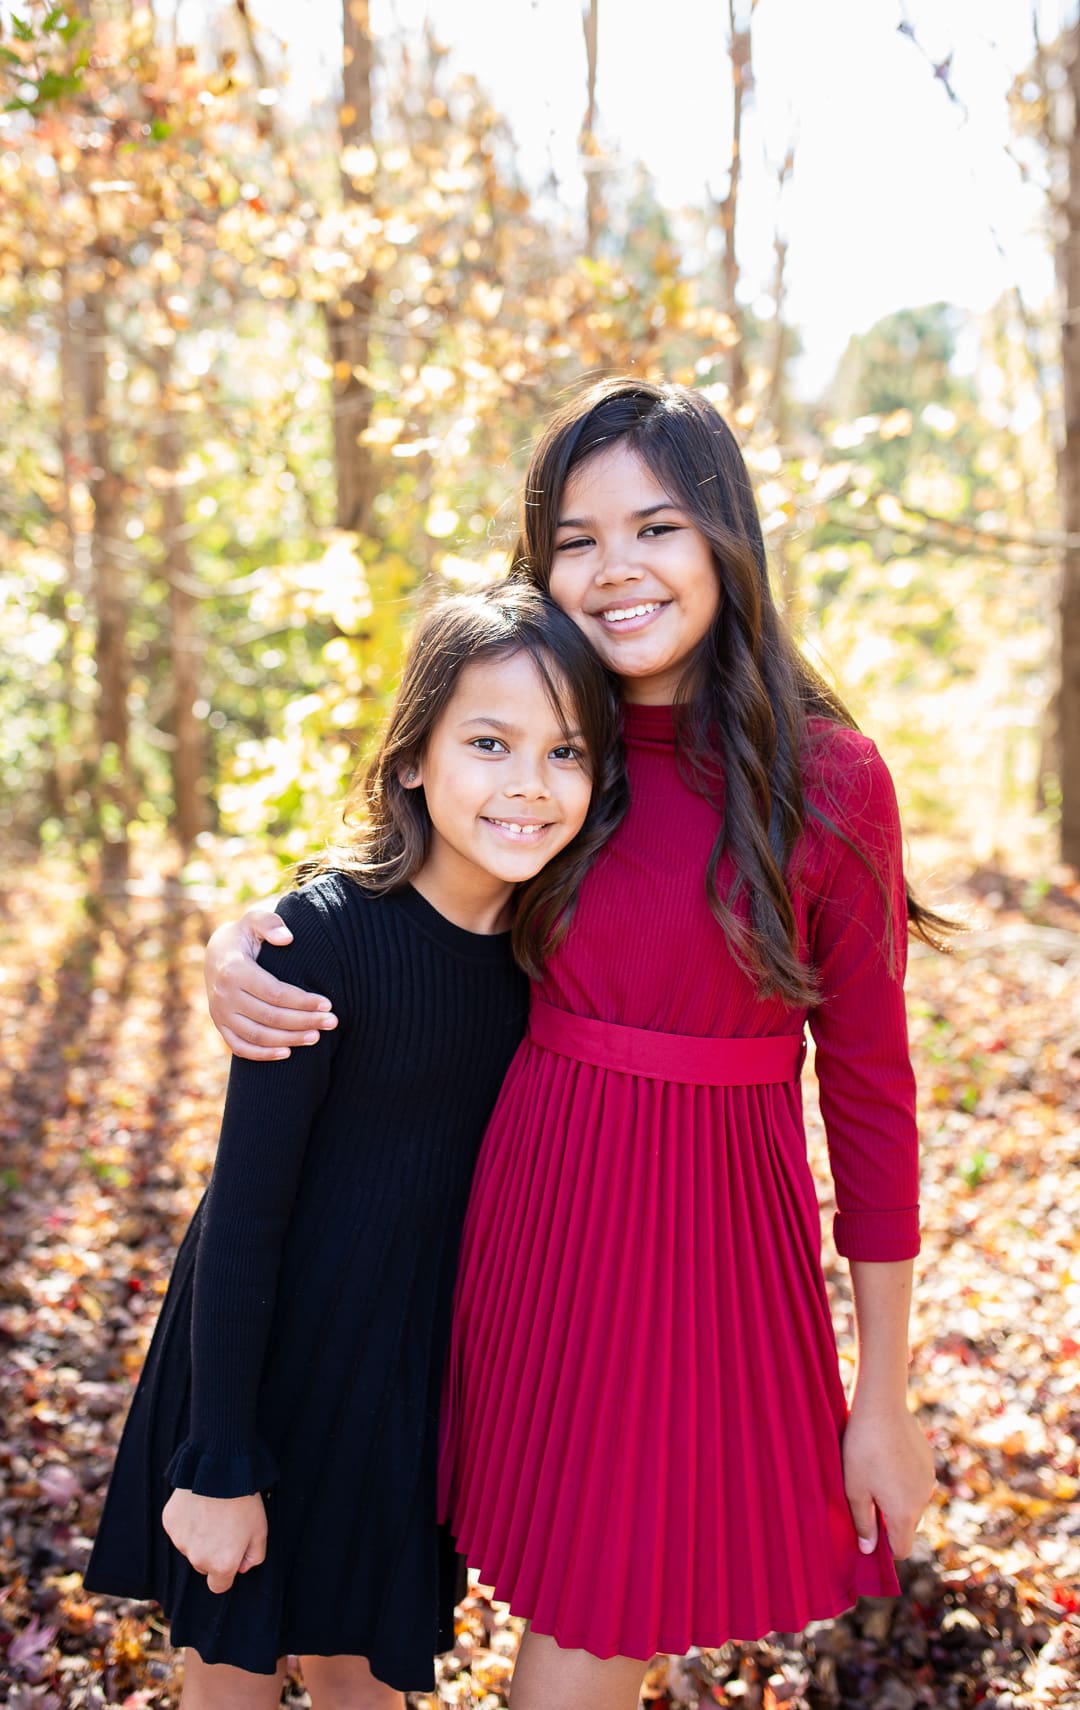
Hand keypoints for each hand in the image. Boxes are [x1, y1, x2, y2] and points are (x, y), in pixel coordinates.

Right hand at [162, 1488, 266, 1593]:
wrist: (220, 1470)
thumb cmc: (244, 1501)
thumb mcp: (261, 1530)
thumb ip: (254, 1557)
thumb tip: (241, 1568)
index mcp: (221, 1564)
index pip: (219, 1585)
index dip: (226, 1573)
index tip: (231, 1556)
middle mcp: (198, 1558)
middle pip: (203, 1565)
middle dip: (212, 1553)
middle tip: (224, 1527)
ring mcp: (181, 1541)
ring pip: (190, 1547)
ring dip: (199, 1536)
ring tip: (212, 1511)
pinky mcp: (170, 1523)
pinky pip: (179, 1529)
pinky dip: (187, 1521)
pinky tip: (198, 1504)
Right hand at [204, 906, 336, 1059]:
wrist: (216, 953)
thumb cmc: (244, 935)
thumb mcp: (253, 921)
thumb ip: (270, 923)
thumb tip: (287, 938)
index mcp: (234, 970)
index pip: (275, 993)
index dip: (303, 1001)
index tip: (328, 1003)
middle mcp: (224, 995)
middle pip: (270, 1016)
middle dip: (304, 1021)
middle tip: (332, 1022)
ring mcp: (220, 1013)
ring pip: (258, 1035)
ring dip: (290, 1039)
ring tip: (317, 1037)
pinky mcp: (220, 1025)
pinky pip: (241, 1047)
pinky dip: (263, 1054)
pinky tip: (288, 1053)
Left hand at [842, 1398, 934, 1558]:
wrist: (882, 1407)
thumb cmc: (862, 1450)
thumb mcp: (854, 1489)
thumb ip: (862, 1523)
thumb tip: (868, 1550)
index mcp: (904, 1513)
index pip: (902, 1549)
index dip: (886, 1549)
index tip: (869, 1534)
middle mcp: (923, 1500)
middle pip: (908, 1525)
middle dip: (890, 1521)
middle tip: (865, 1497)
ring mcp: (929, 1480)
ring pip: (913, 1502)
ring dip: (898, 1497)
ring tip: (874, 1472)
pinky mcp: (929, 1461)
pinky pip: (917, 1480)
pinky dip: (904, 1478)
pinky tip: (886, 1456)